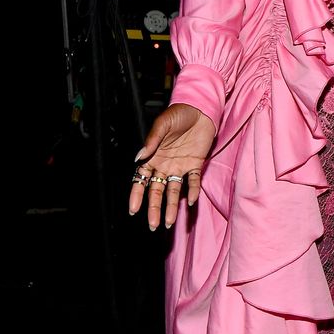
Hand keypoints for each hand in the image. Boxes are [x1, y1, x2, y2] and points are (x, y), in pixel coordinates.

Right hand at [129, 103, 215, 229]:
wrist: (200, 109)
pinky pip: (193, 181)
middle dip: (154, 208)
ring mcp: (179, 167)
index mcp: (152, 157)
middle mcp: (164, 165)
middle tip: (153, 225)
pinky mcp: (195, 165)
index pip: (141, 180)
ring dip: (171, 207)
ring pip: (174, 191)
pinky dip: (192, 191)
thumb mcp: (162, 124)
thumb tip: (138, 157)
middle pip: (157, 191)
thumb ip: (151, 141)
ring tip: (168, 223)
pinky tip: (191, 202)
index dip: (136, 195)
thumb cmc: (178, 114)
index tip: (133, 210)